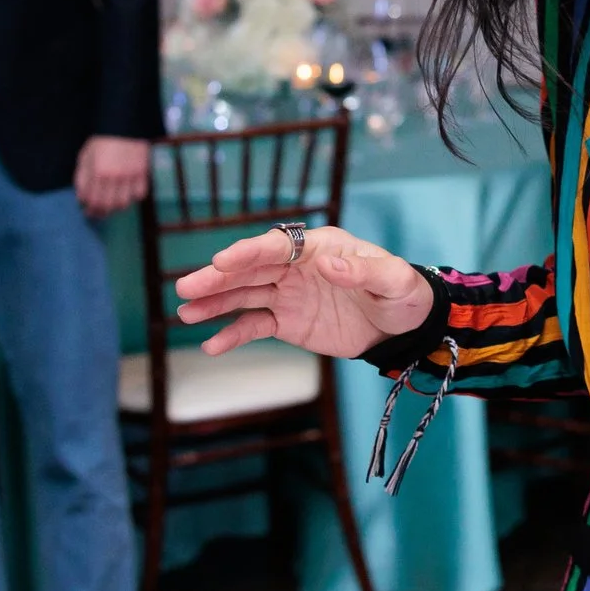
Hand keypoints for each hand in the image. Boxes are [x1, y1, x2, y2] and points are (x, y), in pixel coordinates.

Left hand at [74, 135, 151, 218]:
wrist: (125, 124)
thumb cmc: (102, 140)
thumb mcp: (85, 156)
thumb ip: (81, 178)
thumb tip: (81, 198)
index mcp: (96, 172)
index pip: (91, 200)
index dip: (88, 209)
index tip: (87, 211)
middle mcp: (113, 176)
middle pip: (107, 206)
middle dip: (101, 212)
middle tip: (98, 212)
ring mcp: (129, 176)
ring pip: (123, 204)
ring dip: (117, 207)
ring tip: (112, 204)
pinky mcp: (143, 173)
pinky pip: (139, 195)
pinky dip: (133, 198)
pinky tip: (128, 194)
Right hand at [175, 226, 434, 359]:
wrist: (404, 325)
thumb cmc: (401, 293)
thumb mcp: (392, 280)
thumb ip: (363, 270)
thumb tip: (329, 263)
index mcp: (319, 247)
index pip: (276, 245)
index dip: (248, 252)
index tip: (221, 262)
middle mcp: (296, 266)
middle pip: (250, 269)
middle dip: (217, 277)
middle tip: (185, 287)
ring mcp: (288, 293)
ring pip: (244, 295)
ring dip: (215, 302)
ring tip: (185, 313)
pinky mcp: (286, 321)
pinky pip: (254, 326)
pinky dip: (232, 334)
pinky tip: (211, 345)